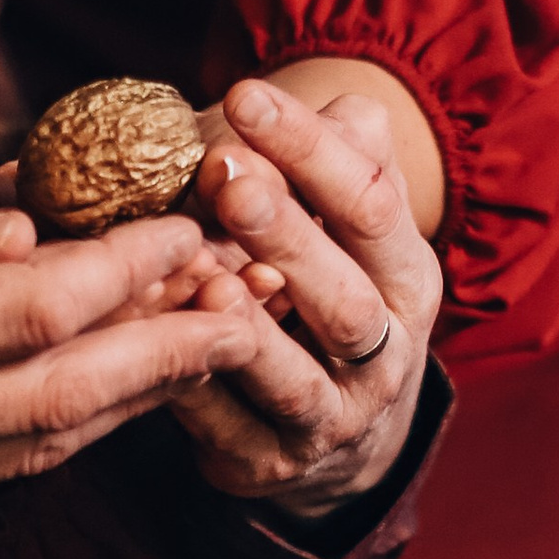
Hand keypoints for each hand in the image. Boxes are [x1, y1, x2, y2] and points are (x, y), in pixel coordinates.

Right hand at [0, 184, 263, 538]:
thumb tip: (27, 234)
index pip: (36, 308)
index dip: (129, 273)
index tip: (190, 233)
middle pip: (70, 394)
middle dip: (174, 349)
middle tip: (254, 307)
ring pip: (45, 444)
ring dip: (139, 397)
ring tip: (214, 347)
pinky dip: (66, 427)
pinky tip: (118, 393)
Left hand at [168, 79, 440, 513]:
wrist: (340, 427)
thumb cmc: (324, 286)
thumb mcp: (348, 222)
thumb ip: (346, 158)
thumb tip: (345, 107)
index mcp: (407, 278)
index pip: (373, 206)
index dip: (312, 150)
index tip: (245, 95)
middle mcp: (385, 355)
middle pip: (345, 299)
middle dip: (287, 234)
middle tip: (225, 169)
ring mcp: (332, 419)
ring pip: (294, 378)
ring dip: (246, 327)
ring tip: (203, 272)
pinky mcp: (270, 463)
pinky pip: (228, 431)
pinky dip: (191, 391)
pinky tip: (151, 344)